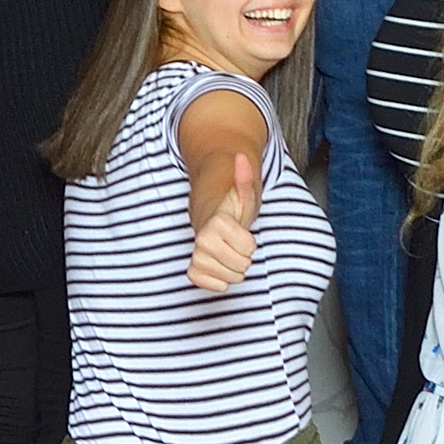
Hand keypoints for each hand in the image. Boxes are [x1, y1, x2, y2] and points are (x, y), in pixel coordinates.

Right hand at [189, 150, 261, 291]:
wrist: (209, 221)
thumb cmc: (231, 210)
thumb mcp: (243, 195)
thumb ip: (244, 178)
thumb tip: (242, 157)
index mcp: (217, 223)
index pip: (249, 247)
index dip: (250, 241)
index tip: (240, 231)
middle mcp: (203, 241)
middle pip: (243, 266)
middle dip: (244, 255)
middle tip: (235, 242)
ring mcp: (196, 257)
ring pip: (232, 278)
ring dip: (235, 267)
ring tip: (228, 251)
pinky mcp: (193, 272)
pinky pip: (215, 286)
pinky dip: (221, 280)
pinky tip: (219, 265)